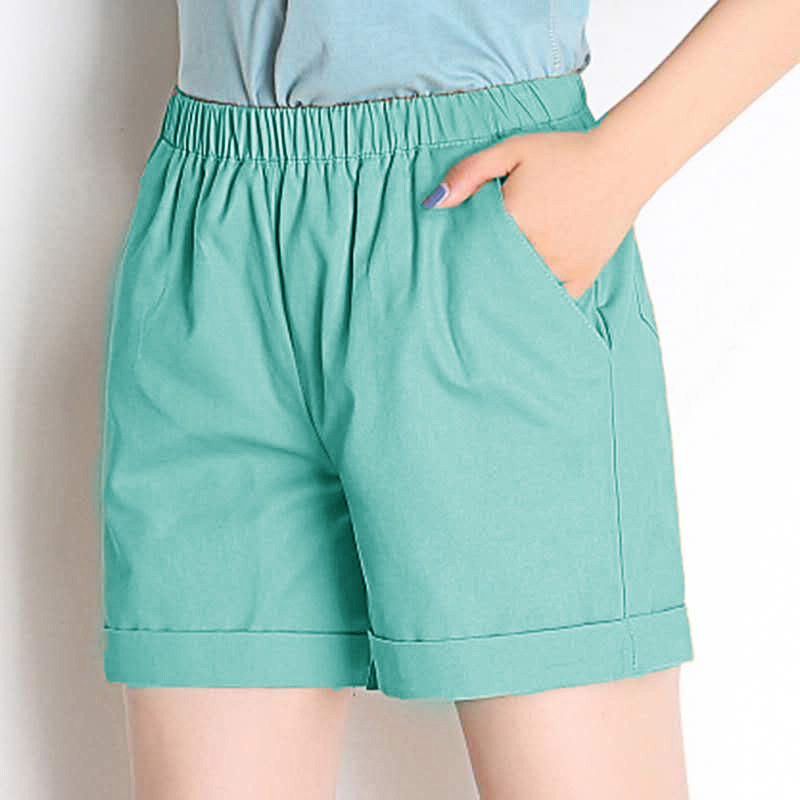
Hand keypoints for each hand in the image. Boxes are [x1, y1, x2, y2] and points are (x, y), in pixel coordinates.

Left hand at [422, 128, 644, 298]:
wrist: (623, 162)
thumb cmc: (565, 153)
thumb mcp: (512, 150)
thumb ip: (469, 174)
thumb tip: (432, 204)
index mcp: (513, 221)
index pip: (472, 250)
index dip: (462, 256)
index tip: (452, 265)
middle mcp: (535, 250)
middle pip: (495, 274)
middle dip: (483, 276)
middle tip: (466, 287)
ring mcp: (560, 267)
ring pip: (521, 290)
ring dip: (510, 288)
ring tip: (499, 289)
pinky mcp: (581, 277)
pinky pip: (552, 300)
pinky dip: (540, 298)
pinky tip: (529, 294)